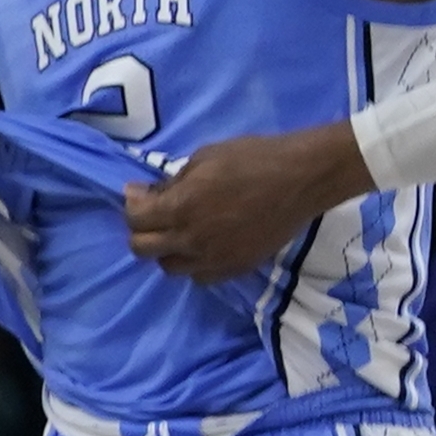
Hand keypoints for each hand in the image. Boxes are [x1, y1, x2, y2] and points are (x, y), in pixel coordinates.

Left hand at [125, 119, 368, 282]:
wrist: (302, 180)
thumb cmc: (252, 159)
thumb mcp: (203, 158)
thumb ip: (174, 182)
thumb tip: (152, 195)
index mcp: (180, 207)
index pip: (134, 219)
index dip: (133, 204)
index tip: (142, 193)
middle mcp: (191, 239)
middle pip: (142, 248)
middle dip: (142, 230)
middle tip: (157, 215)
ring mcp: (214, 258)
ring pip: (170, 267)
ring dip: (169, 250)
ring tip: (183, 234)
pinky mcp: (237, 267)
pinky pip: (201, 277)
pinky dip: (196, 264)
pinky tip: (206, 247)